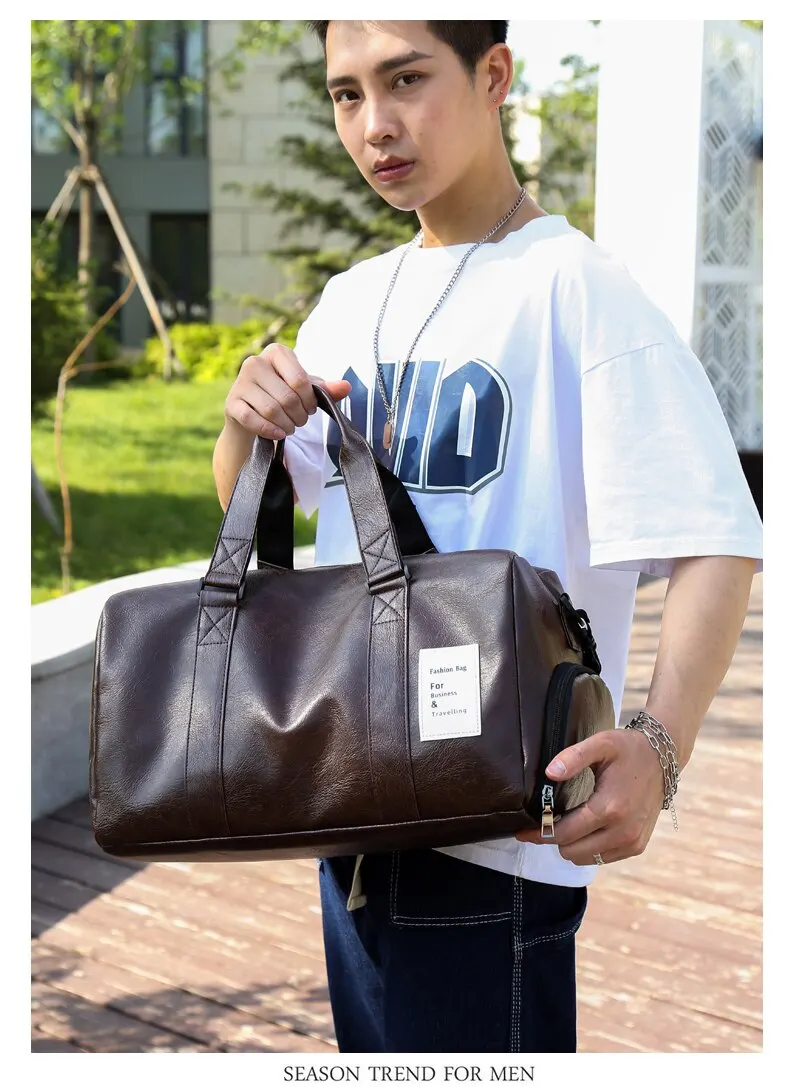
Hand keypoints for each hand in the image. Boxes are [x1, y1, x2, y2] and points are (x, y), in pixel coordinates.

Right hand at [224, 342, 351, 440]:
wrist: (252, 416)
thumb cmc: (282, 396)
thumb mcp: (306, 391)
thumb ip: (327, 389)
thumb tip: (346, 387)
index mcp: (276, 352)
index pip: (300, 380)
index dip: (309, 400)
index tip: (310, 407)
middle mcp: (254, 362)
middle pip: (287, 397)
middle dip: (300, 416)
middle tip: (301, 421)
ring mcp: (240, 382)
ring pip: (271, 410)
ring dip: (287, 425)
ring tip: (290, 427)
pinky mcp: (231, 403)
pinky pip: (253, 420)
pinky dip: (270, 430)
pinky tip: (278, 434)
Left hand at [515, 728, 666, 864]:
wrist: (663, 758)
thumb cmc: (628, 749)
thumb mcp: (601, 744)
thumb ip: (573, 757)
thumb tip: (549, 773)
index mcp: (610, 808)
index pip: (564, 833)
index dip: (540, 833)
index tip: (522, 832)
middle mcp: (623, 831)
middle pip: (571, 852)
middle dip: (554, 839)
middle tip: (545, 823)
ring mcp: (632, 842)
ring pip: (586, 859)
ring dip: (571, 845)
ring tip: (565, 824)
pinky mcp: (637, 846)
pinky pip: (602, 858)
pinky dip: (589, 848)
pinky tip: (585, 829)